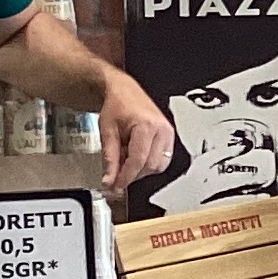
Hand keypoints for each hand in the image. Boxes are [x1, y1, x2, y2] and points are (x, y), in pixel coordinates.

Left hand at [100, 67, 173, 193]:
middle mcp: (161, 129)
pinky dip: (148, 163)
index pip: (138, 160)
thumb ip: (109, 159)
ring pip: (159, 166)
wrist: (124, 92)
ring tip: (126, 159)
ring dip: (141, 170)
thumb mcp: (107, 132)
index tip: (115, 186)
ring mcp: (168, 133)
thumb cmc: (117, 105)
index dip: (126, 177)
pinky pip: (163, 159)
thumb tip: (109, 180)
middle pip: (150, 166)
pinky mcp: (169, 136)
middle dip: (133, 174)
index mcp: (146, 125)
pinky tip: (136, 156)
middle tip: (116, 174)